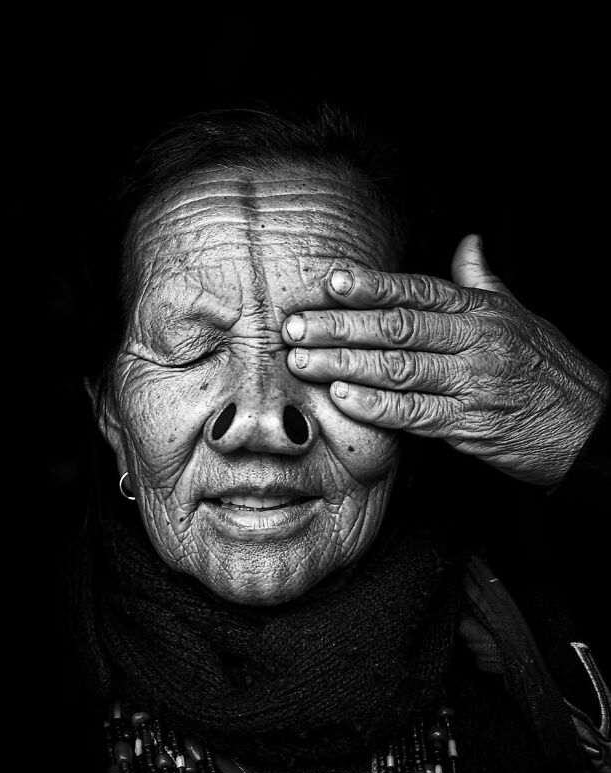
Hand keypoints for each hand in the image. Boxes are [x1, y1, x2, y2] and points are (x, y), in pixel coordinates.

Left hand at [282, 235, 608, 484]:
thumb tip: (466, 243)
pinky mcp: (467, 425)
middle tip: (295, 326)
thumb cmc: (547, 368)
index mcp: (481, 312)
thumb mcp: (519, 315)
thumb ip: (482, 282)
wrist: (587, 426)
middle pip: (397, 328)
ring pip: (397, 369)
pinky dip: (375, 405)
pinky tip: (341, 396)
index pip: (417, 292)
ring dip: (344, 363)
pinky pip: (413, 413)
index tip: (331, 282)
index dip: (372, 286)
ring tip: (302, 360)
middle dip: (340, 326)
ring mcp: (469, 384)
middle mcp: (473, 343)